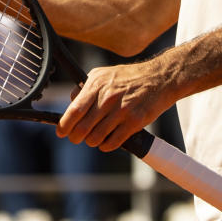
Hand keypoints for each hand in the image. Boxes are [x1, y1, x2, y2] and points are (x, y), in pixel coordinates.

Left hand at [56, 58, 177, 151]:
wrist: (159, 78)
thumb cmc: (129, 77)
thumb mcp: (102, 74)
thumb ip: (85, 88)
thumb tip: (71, 102)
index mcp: (97, 85)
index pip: (75, 110)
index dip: (65, 124)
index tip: (61, 131)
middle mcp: (108, 98)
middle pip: (83, 127)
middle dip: (75, 137)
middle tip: (75, 138)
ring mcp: (122, 111)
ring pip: (96, 137)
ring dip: (92, 142)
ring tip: (93, 138)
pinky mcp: (135, 122)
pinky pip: (113, 142)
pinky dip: (106, 146)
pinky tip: (106, 142)